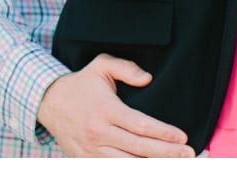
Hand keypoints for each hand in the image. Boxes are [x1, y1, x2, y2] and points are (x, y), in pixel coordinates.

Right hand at [37, 54, 194, 157]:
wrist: (48, 102)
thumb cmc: (81, 84)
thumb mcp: (101, 65)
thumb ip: (126, 68)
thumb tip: (148, 78)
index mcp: (105, 109)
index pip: (140, 125)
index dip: (164, 133)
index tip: (182, 137)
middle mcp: (98, 132)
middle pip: (139, 148)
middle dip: (167, 153)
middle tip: (188, 155)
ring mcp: (91, 150)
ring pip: (127, 164)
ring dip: (153, 166)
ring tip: (174, 166)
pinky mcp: (85, 161)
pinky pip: (112, 171)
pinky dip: (131, 172)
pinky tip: (148, 170)